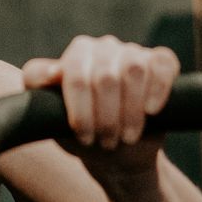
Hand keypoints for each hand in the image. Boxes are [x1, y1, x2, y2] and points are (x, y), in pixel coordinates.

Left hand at [24, 35, 178, 150]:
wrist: (119, 153)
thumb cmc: (82, 132)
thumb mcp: (52, 115)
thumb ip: (38, 88)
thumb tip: (53, 73)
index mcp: (77, 54)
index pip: (75, 75)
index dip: (81, 111)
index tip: (84, 137)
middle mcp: (104, 47)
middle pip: (105, 77)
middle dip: (106, 117)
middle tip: (106, 143)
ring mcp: (133, 52)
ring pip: (133, 70)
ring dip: (131, 111)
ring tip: (127, 137)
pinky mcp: (160, 61)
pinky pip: (162, 64)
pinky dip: (158, 88)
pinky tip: (151, 111)